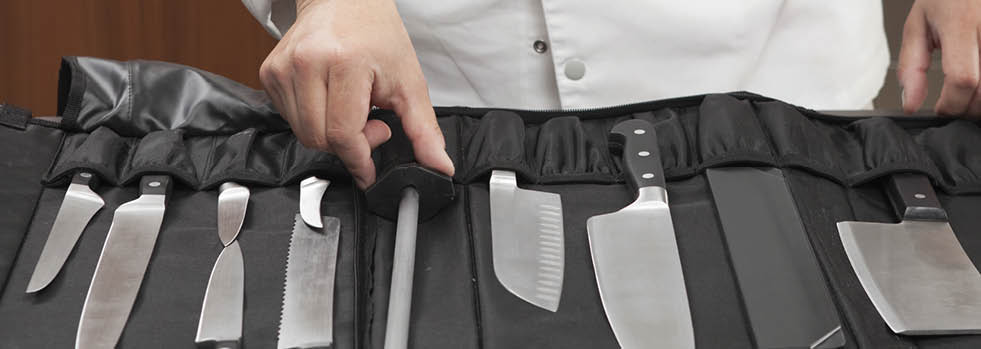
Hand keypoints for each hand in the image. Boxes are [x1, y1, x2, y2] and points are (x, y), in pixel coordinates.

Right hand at [260, 0, 454, 187]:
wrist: (345, 0)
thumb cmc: (376, 34)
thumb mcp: (409, 81)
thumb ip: (423, 129)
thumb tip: (438, 166)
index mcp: (343, 62)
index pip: (342, 134)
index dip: (360, 160)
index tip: (370, 171)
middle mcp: (306, 63)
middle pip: (320, 139)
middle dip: (348, 145)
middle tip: (369, 121)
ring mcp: (283, 68)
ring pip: (302, 133)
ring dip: (329, 133)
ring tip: (350, 107)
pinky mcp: (270, 73)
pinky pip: (289, 119)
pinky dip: (313, 120)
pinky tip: (330, 100)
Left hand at [898, 0, 980, 117]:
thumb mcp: (917, 26)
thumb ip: (911, 67)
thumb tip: (911, 104)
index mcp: (961, 23)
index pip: (963, 78)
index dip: (952, 104)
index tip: (941, 109)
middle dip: (968, 108)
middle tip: (954, 105)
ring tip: (968, 97)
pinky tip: (979, 87)